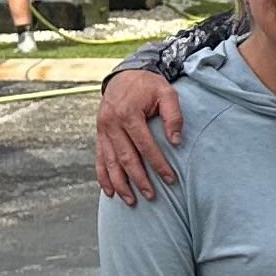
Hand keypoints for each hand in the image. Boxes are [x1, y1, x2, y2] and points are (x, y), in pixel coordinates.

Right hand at [97, 66, 184, 200]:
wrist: (123, 75)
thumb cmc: (148, 85)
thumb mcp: (166, 92)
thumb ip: (173, 115)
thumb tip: (176, 141)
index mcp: (128, 113)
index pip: (145, 145)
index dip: (158, 164)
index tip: (170, 179)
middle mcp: (111, 123)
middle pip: (125, 157)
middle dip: (138, 179)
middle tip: (151, 196)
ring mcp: (102, 130)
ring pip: (110, 162)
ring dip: (120, 184)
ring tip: (131, 200)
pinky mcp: (99, 134)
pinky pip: (99, 158)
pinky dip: (103, 176)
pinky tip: (109, 191)